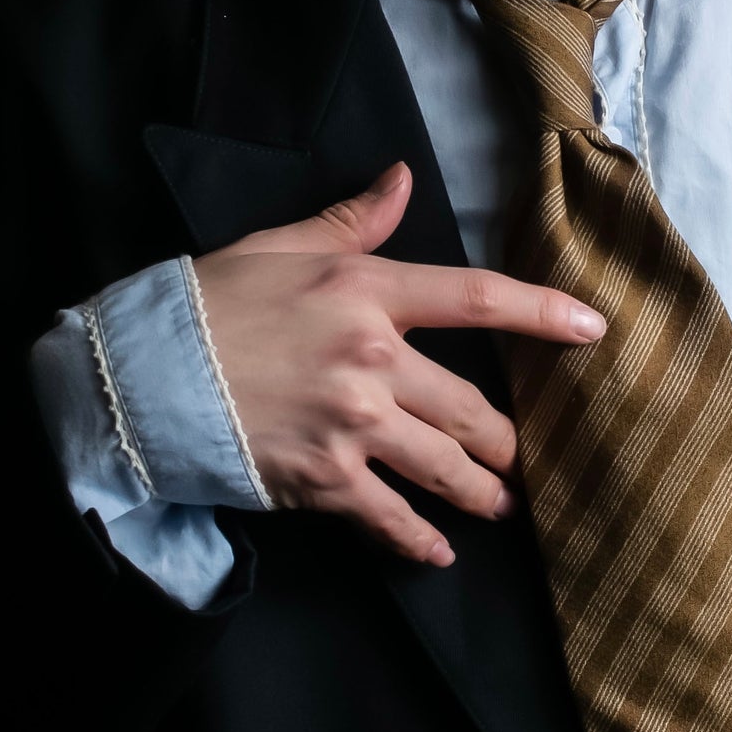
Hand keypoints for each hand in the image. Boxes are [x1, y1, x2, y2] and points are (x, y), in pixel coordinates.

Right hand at [190, 159, 603, 566]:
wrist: (139, 373)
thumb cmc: (209, 302)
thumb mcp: (281, 245)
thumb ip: (355, 220)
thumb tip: (404, 178)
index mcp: (366, 290)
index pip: (476, 297)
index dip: (543, 313)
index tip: (593, 330)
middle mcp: (371, 358)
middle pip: (472, 406)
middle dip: (504, 439)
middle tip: (521, 456)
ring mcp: (351, 425)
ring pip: (446, 466)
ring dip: (482, 492)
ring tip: (501, 504)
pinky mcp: (323, 479)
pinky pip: (391, 517)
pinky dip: (420, 540)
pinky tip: (439, 553)